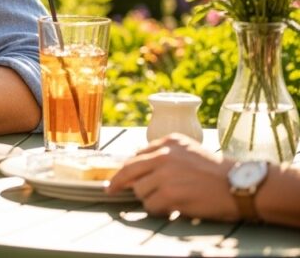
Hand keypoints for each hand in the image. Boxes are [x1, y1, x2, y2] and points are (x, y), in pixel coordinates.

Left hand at [107, 134, 237, 221]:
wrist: (241, 185)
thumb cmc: (219, 173)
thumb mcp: (190, 152)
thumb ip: (167, 155)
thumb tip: (142, 168)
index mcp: (168, 141)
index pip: (137, 155)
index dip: (129, 168)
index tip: (120, 176)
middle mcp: (163, 154)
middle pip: (128, 169)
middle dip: (117, 182)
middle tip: (111, 189)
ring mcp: (165, 173)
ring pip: (140, 190)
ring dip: (149, 199)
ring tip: (167, 202)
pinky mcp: (169, 193)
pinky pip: (151, 205)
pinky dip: (158, 210)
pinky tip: (170, 209)